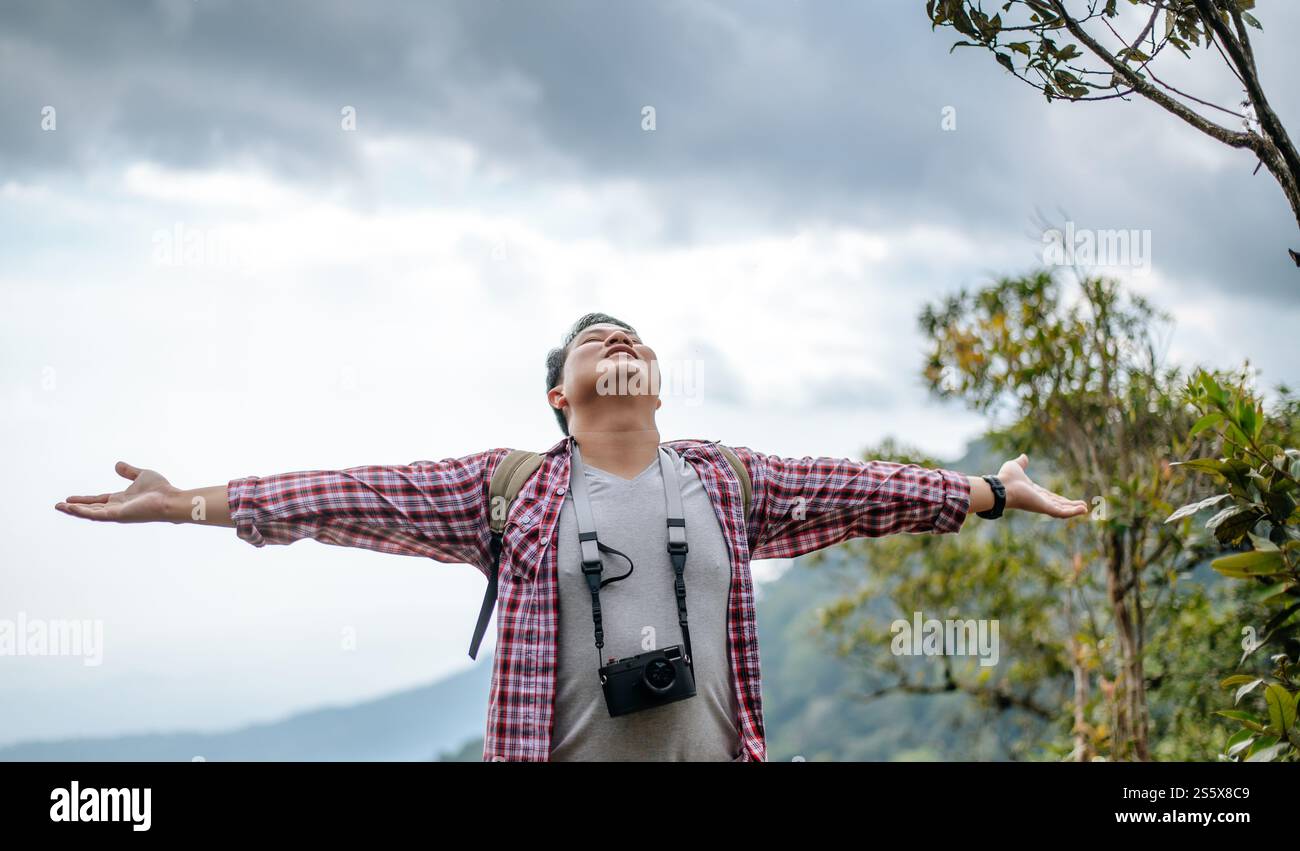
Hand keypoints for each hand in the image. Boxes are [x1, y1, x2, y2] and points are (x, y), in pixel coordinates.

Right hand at [55, 462, 178, 522]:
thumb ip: (129, 471)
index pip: (98, 501)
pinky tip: (71, 508)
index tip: (69, 498)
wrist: (170, 499)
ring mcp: (117, 513)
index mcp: (121, 500)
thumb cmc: (161, 489)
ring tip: (60, 507)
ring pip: (91, 514)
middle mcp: (117, 508)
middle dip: (74, 508)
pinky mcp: (118, 515)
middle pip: (91, 509)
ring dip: (75, 511)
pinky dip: (83, 512)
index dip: (83, 500)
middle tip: (58, 505)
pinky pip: (96, 514)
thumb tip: (117, 465)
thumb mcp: (141, 475)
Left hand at [997, 454, 1088, 518]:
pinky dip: (1073, 512)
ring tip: (1085, 509)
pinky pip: (1062, 512)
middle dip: (1071, 507)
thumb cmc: (1006, 478)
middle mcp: (1039, 500)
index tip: (1070, 501)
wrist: (1002, 486)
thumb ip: (1021, 462)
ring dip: (1074, 510)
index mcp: (1034, 492)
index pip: (1051, 498)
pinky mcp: (1045, 508)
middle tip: (1083, 507)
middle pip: (1059, 505)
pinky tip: (1083, 509)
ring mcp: (1043, 505)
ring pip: (1062, 510)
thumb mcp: (1016, 466)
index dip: (1061, 500)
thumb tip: (1023, 456)